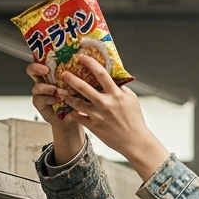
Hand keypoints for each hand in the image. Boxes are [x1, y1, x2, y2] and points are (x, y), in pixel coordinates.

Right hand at [26, 61, 85, 164]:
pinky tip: (59, 101)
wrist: (74, 119)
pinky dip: (51, 100)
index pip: (43, 60)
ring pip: (38, 87)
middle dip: (37, 68)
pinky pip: (41, 100)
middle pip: (32, 70)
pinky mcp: (40, 104)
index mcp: (54, 74)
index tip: (52, 59)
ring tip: (59, 92)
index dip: (44, 58)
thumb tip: (91, 62)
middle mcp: (45, 81)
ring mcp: (41, 93)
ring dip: (49, 88)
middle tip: (46, 70)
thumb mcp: (82, 87)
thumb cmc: (78, 101)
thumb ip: (81, 76)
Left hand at [50, 54, 169, 180]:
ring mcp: (98, 115)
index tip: (82, 57)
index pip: (101, 74)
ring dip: (67, 96)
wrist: (135, 141)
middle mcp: (105, 103)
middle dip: (71, 79)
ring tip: (62, 92)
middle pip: (83, 87)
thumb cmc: (135, 120)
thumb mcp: (132, 100)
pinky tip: (70, 109)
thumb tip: (112, 77)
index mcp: (116, 95)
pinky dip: (72, 112)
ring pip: (76, 102)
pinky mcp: (93, 126)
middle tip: (64, 74)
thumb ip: (121, 88)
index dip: (90, 63)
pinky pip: (77, 116)